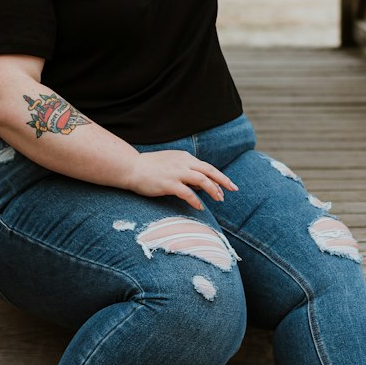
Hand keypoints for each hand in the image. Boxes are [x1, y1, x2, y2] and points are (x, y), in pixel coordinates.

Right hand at [124, 151, 238, 211]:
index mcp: (184, 157)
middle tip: (233, 189)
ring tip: (220, 199)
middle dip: (223, 180)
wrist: (131, 167)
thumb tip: (202, 184)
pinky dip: (196, 200)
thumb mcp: (171, 165)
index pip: (206, 166)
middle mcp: (182, 163)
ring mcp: (176, 173)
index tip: (229, 185)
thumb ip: (187, 172)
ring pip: (201, 180)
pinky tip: (200, 207)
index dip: (219, 176)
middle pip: (209, 171)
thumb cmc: (150, 168)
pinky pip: (187, 193)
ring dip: (213, 190)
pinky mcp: (168, 183)